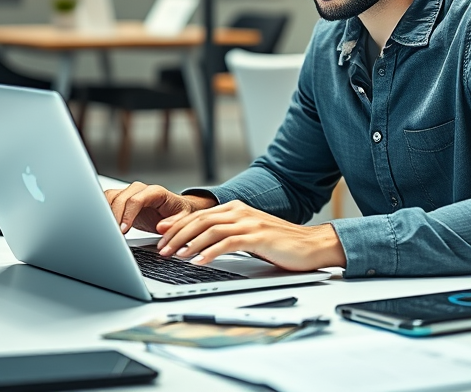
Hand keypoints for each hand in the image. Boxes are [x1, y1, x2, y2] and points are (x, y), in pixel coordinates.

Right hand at [104, 182, 216, 233]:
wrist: (174, 210)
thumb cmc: (178, 214)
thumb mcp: (183, 220)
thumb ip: (174, 223)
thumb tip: (163, 227)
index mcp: (156, 192)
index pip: (136, 199)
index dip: (128, 214)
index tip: (123, 230)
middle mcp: (140, 189)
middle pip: (121, 198)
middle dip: (114, 217)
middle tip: (114, 234)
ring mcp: (129, 192)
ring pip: (110, 197)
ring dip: (106, 213)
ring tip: (108, 231)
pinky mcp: (121, 198)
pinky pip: (106, 200)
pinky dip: (102, 211)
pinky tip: (104, 224)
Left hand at [155, 200, 346, 270]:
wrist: (311, 245)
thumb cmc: (280, 243)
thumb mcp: (249, 235)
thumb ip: (227, 235)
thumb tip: (201, 245)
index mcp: (237, 208)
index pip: (200, 214)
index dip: (177, 224)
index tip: (160, 234)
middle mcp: (240, 211)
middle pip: (200, 219)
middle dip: (177, 234)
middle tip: (162, 248)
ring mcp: (249, 222)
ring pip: (210, 229)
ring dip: (189, 243)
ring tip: (176, 255)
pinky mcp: (257, 236)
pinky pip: (227, 243)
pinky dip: (210, 252)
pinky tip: (199, 262)